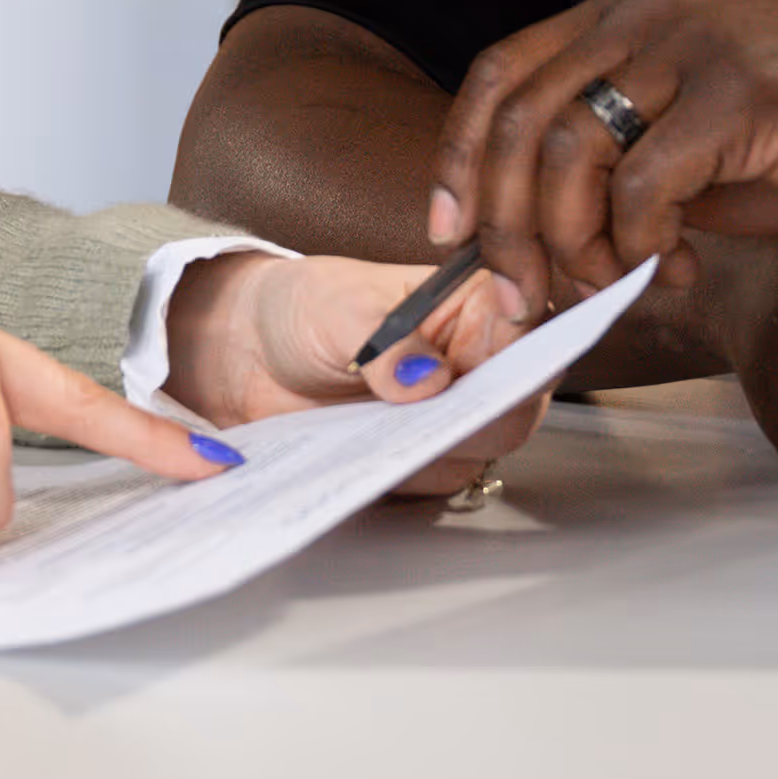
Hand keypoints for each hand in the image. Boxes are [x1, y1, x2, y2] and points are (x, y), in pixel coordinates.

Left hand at [157, 252, 547, 497]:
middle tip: (415, 410)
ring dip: (430, 446)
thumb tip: (425, 379)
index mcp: (477, 301)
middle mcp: (480, 360)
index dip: (511, 356)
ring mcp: (456, 415)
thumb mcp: (340, 307)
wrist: (250, 352)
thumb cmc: (304, 307)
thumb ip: (385, 340)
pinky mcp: (426, 458)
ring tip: (374, 426)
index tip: (468, 370)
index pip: (527, 332)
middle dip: (471, 414)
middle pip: (516, 403)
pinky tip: (364, 452)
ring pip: (479, 449)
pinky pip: (432, 477)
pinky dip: (400, 471)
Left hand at [425, 0, 777, 303]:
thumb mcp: (696, 131)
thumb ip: (618, 160)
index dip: (459, 156)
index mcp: (624, 10)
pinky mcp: (737, 95)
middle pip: (519, 118)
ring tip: (608, 284)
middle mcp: (644, 14)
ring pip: (569, 150)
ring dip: (571, 240)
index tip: (450, 233)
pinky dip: (639, 243)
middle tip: (524, 294)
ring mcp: (690, 47)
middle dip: (503, 221)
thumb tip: (540, 241)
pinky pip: (643, 183)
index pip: (499, 73)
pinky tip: (674, 269)